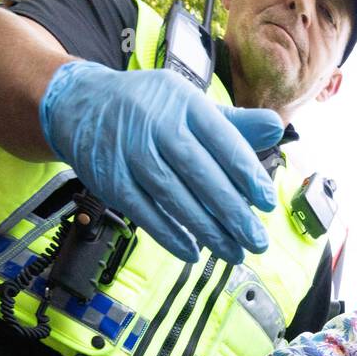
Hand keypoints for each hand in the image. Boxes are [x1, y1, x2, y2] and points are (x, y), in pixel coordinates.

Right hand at [40, 60, 282, 263]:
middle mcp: (156, 124)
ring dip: (207, 231)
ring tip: (234, 252)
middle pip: (201, 174)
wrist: (80, 105)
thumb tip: (276, 129)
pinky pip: (146, 213)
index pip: (222, 140)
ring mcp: (131, 152)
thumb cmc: (149, 109)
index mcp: (184, 103)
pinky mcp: (112, 179)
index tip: (266, 202)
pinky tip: (194, 252)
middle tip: (257, 241)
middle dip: (233, 212)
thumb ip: (233, 124)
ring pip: (175, 197)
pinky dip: (170, 236)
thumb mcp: (190, 105)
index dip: (247, 173)